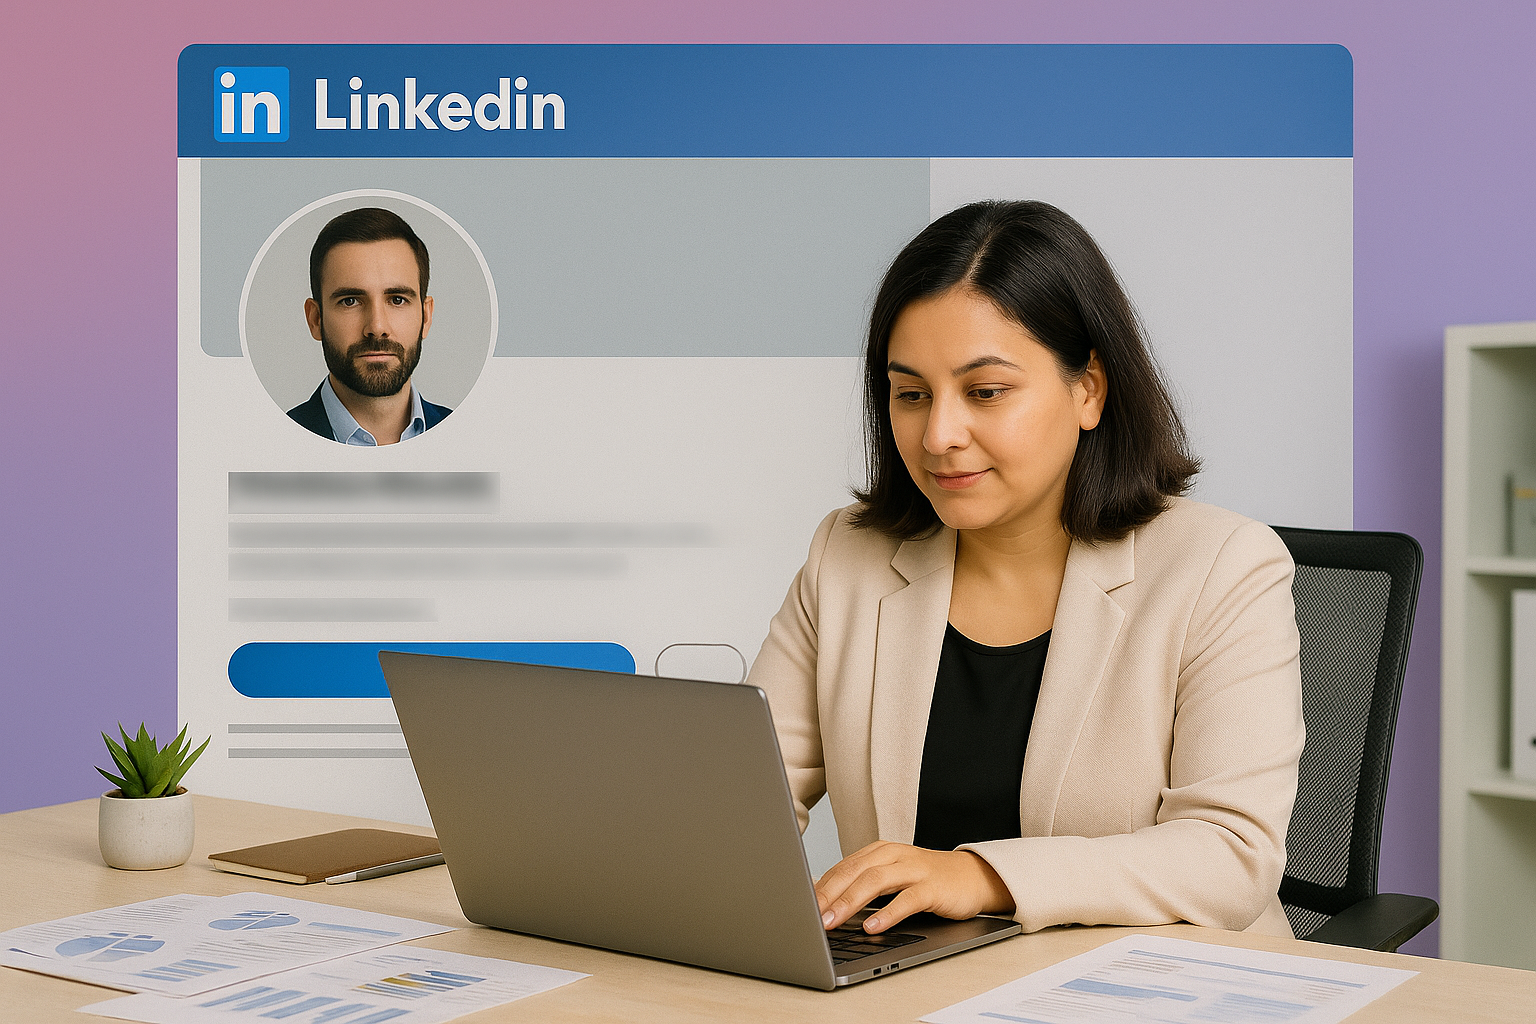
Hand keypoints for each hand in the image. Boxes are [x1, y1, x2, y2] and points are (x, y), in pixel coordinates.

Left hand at [814, 841, 1015, 933]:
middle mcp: (894, 855)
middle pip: (854, 871)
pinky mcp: (932, 887)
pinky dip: (887, 913)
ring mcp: (914, 869)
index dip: (820, 886)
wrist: (973, 877)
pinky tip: (871, 926)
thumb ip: (863, 886)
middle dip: (828, 894)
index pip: (843, 867)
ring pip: (875, 881)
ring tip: (831, 921)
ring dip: (849, 902)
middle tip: (808, 915)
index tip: (799, 905)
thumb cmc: (927, 880)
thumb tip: (826, 905)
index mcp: (880, 852)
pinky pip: (906, 899)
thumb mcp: (892, 878)